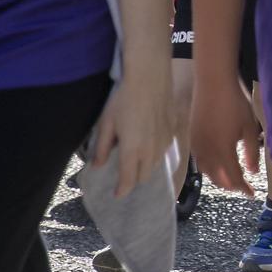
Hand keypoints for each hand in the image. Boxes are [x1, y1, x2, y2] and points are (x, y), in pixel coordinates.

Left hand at [91, 66, 173, 198]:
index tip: (116, 194)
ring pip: (156, 164)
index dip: (122, 190)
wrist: (150, 77)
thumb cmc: (124, 99)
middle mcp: (151, 151)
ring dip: (145, 166)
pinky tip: (150, 142)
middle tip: (124, 173)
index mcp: (133, 151)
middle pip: (144, 176)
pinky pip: (164, 150)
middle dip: (133, 179)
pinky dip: (156, 153)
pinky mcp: (172, 130)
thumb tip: (98, 165)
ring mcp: (164, 141)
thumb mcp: (107, 123)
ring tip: (137, 158)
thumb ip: (103, 147)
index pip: (128, 181)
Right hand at [190, 72, 258, 196]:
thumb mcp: (250, 127)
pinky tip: (216, 164)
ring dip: (218, 178)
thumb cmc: (235, 103)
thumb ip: (252, 152)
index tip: (252, 195)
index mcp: (223, 151)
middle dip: (230, 185)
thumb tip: (253, 172)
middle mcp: (207, 152)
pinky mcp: (192, 137)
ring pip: (206, 171)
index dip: (244, 188)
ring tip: (229, 178)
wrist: (213, 83)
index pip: (234, 178)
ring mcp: (196, 145)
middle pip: (218, 178)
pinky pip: (199, 160)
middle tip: (242, 187)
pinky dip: (208, 168)